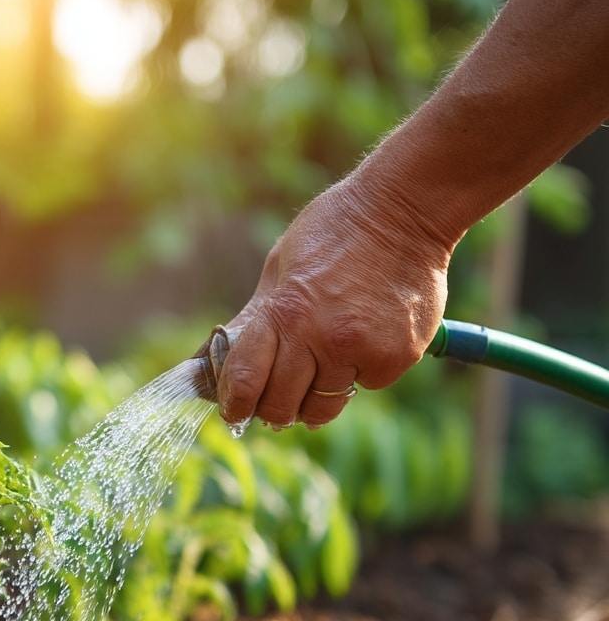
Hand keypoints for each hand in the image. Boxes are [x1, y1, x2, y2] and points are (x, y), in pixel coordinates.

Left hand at [215, 172, 452, 428]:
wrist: (406, 207)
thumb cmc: (335, 234)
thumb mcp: (279, 268)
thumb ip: (255, 319)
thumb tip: (213, 358)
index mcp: (284, 313)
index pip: (246, 380)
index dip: (235, 404)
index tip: (234, 412)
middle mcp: (321, 338)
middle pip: (282, 406)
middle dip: (274, 409)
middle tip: (277, 400)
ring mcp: (361, 350)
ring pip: (325, 404)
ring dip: (317, 394)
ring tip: (324, 360)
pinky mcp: (396, 358)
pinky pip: (366, 385)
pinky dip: (361, 372)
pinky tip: (366, 336)